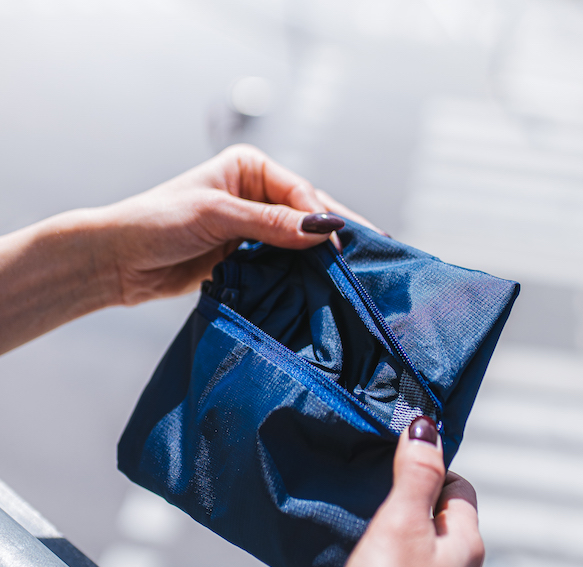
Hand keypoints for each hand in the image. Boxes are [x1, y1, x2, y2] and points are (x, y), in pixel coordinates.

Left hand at [98, 144, 345, 305]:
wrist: (120, 261)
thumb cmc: (156, 222)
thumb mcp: (217, 215)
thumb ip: (271, 222)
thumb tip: (323, 228)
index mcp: (250, 168)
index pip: (299, 192)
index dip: (321, 218)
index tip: (337, 245)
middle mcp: (255, 193)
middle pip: (306, 214)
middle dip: (332, 234)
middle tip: (366, 256)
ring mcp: (253, 226)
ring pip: (299, 240)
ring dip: (319, 256)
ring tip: (352, 274)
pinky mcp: (247, 255)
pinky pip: (283, 262)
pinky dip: (301, 272)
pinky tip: (321, 284)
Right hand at [272, 417, 483, 566]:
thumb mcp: (402, 525)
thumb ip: (416, 475)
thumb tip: (428, 429)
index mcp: (461, 547)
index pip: (458, 489)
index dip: (430, 467)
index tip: (397, 457)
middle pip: (423, 527)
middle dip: (387, 508)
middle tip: (355, 493)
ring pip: (388, 564)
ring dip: (354, 550)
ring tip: (322, 536)